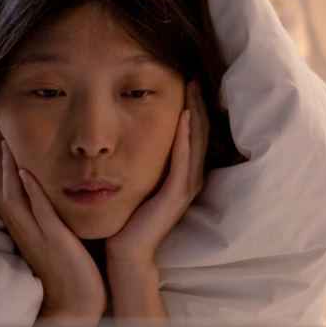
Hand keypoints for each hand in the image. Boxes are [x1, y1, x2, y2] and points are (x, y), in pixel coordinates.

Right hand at [0, 125, 106, 322]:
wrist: (76, 303)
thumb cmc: (68, 268)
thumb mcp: (52, 234)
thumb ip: (45, 212)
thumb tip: (43, 187)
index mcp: (21, 225)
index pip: (0, 186)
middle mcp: (21, 227)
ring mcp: (34, 233)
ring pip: (11, 195)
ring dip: (6, 167)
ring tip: (6, 139)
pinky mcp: (52, 240)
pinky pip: (37, 212)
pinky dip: (30, 191)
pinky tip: (27, 171)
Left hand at [105, 78, 208, 269]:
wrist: (125, 252)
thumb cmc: (127, 217)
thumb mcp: (136, 179)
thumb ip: (140, 158)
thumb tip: (126, 130)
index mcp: (182, 173)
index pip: (193, 132)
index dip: (193, 105)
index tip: (187, 79)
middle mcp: (189, 178)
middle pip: (200, 131)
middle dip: (198, 102)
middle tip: (194, 74)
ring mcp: (186, 186)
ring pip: (197, 141)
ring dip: (196, 113)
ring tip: (194, 87)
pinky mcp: (177, 195)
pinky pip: (184, 160)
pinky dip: (185, 138)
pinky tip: (183, 117)